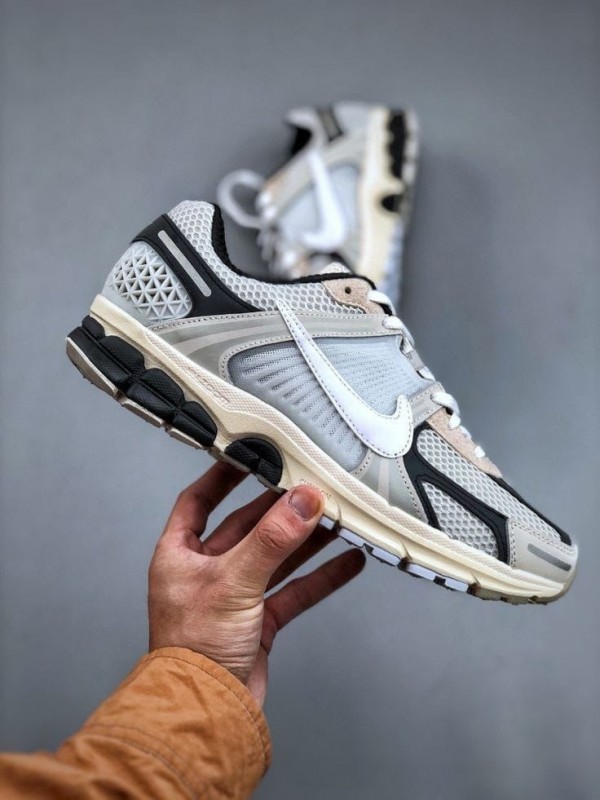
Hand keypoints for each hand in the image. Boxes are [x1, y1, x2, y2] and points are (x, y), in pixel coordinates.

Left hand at [148, 461, 364, 705]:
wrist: (206, 714)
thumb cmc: (193, 651)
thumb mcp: (233, 582)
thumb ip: (272, 540)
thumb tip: (303, 500)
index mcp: (180, 554)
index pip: (199, 501)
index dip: (222, 476)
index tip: (250, 454)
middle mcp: (206, 571)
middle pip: (247, 527)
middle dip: (280, 509)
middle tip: (311, 487)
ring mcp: (234, 597)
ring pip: (275, 557)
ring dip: (305, 540)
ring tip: (337, 518)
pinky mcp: (259, 623)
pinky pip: (294, 591)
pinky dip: (319, 577)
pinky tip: (346, 563)